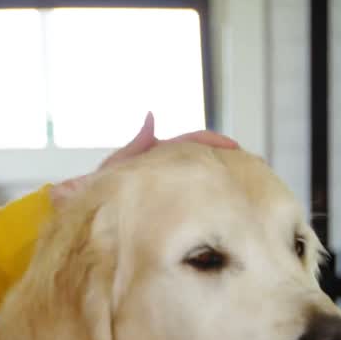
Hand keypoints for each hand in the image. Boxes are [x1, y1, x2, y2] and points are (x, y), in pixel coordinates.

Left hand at [50, 112, 237, 204]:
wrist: (83, 221)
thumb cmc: (94, 195)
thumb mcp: (114, 171)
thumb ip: (133, 150)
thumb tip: (152, 118)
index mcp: (155, 158)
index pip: (189, 144)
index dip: (211, 142)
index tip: (233, 146)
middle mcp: (165, 174)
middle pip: (203, 161)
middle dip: (228, 161)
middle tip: (256, 166)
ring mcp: (168, 193)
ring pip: (201, 184)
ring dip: (225, 181)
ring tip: (252, 186)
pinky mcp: (169, 212)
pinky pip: (194, 207)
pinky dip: (211, 205)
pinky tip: (230, 212)